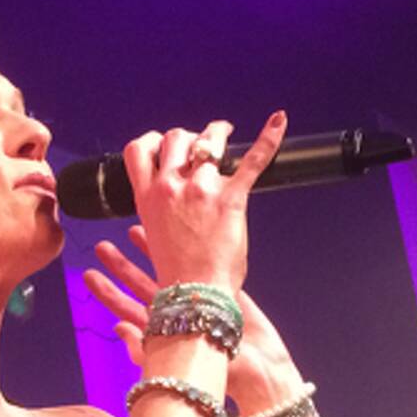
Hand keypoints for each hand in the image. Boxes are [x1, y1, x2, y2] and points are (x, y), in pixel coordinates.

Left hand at [80, 222, 305, 412]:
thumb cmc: (223, 377)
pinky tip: (177, 234)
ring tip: (133, 231)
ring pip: (166, 273)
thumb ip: (146, 348)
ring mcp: (197, 304)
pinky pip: (199, 266)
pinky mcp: (221, 294)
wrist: (262, 373)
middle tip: (102, 246)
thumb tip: (117, 328)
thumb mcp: (180, 366)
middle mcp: (175, 316)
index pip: (125, 308)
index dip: (107, 292)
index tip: (88, 275)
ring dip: (149, 253)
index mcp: (161, 332)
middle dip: (121, 266)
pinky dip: (185, 250)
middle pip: (140, 286)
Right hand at [117, 111, 286, 292]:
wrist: (195, 295)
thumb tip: (169, 194)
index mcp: (147, 197)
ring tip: (225, 134)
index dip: (152, 141)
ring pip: (209, 141)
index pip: (138, 150)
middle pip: (176, 138)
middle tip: (201, 145)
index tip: (163, 144)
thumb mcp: (153, 234)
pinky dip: (269, 138)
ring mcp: (201, 189)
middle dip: (189, 136)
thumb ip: (159, 207)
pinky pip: (253, 160)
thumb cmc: (177, 272)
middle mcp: (170, 187)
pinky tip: (278, 121)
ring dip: (218, 134)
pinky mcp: (231, 197)